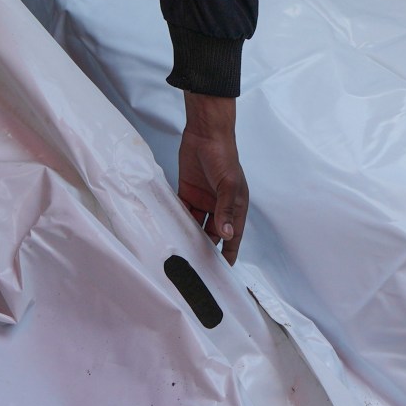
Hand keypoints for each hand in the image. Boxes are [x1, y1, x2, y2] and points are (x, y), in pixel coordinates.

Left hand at [177, 92, 248, 261]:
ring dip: (189, 236)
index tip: (222, 272)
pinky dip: (177, 221)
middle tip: (196, 266)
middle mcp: (219, 206)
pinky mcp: (187, 192)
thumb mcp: (229, 184)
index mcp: (235, 206)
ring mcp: (203, 200)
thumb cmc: (224, 156)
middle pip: (212, 234)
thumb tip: (227, 234)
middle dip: (205, 249)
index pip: (233, 236)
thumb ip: (226, 210)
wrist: (205, 133)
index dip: (228, 253)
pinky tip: (169, 230)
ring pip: (195, 225)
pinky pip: (182, 211)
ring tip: (179, 252)